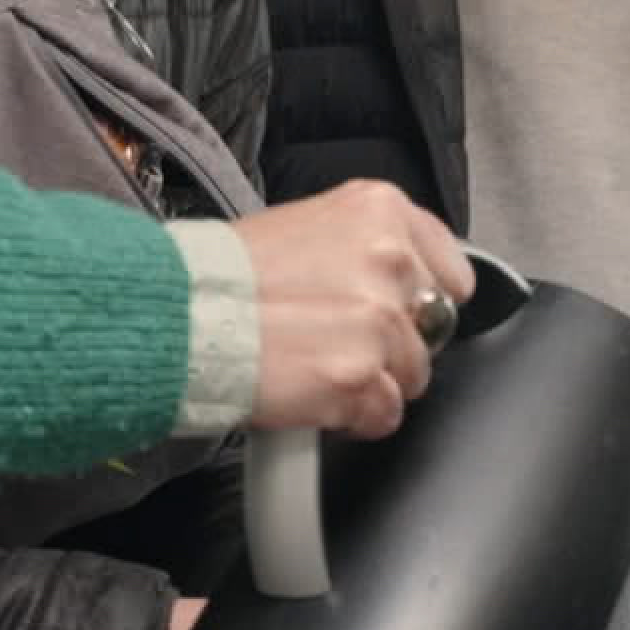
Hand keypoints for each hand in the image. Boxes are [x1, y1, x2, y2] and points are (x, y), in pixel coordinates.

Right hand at [229, 181, 470, 438]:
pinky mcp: (359, 377)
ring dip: (371, 381)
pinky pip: (384, 415)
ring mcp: (378, 321)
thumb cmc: (224, 275)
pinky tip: (313, 393)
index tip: (394, 313)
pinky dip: (353, 417)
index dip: (419, 303)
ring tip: (316, 364)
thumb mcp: (308, 227)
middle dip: (394, 344)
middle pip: (433, 329)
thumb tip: (403, 285)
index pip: (452, 275)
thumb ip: (365, 250)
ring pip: (412, 376)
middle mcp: (390, 261)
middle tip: (337, 339)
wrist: (177, 314)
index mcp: (382, 212)